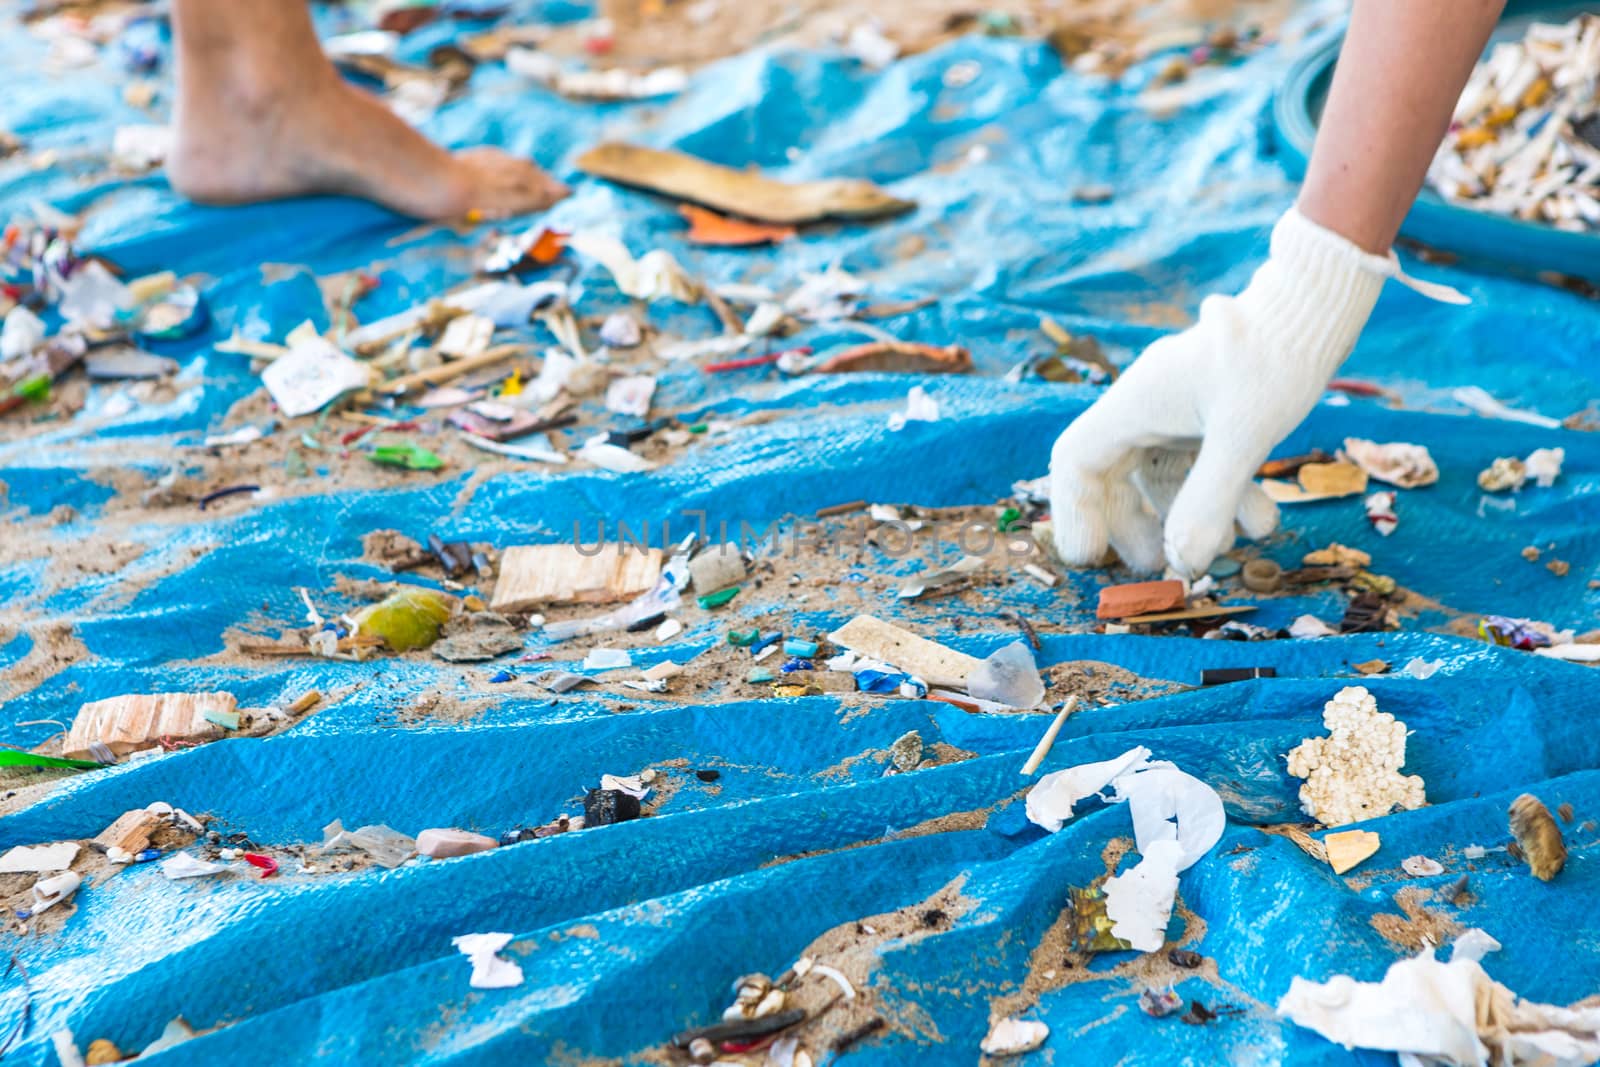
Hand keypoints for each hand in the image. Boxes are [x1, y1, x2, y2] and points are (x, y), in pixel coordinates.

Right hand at [1048, 208, 1459, 578]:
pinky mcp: (1214, 414)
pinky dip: (1223, 498)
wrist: (1317, 308)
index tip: (1090, 556)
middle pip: (1114, 476)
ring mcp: (1181, 411)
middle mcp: (1148, 407)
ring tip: (1209, 556)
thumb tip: (1183, 564)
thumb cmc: (1275, 358)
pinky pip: (1202, 466)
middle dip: (1132, 526)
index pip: (1076, 460)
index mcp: (1134, 403)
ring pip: (1160, 476)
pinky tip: (1261, 523)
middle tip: (1156, 567)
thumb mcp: (1244, 434)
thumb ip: (1210, 500)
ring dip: (1181, 518)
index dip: (1074, 511)